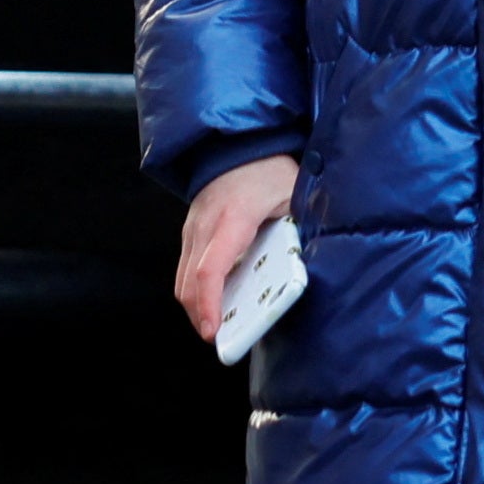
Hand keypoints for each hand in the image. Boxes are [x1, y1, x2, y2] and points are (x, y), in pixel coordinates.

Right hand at [175, 153, 298, 342]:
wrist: (240, 143)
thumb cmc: (271, 170)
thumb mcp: (294, 196)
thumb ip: (297, 231)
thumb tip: (302, 272)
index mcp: (232, 219)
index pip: (209, 271)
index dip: (209, 306)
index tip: (214, 333)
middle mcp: (204, 226)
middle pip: (188, 284)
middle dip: (201, 317)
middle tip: (223, 340)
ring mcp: (192, 228)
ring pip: (181, 280)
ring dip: (197, 307)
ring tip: (220, 326)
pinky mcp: (190, 232)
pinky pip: (185, 269)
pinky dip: (196, 290)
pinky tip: (218, 300)